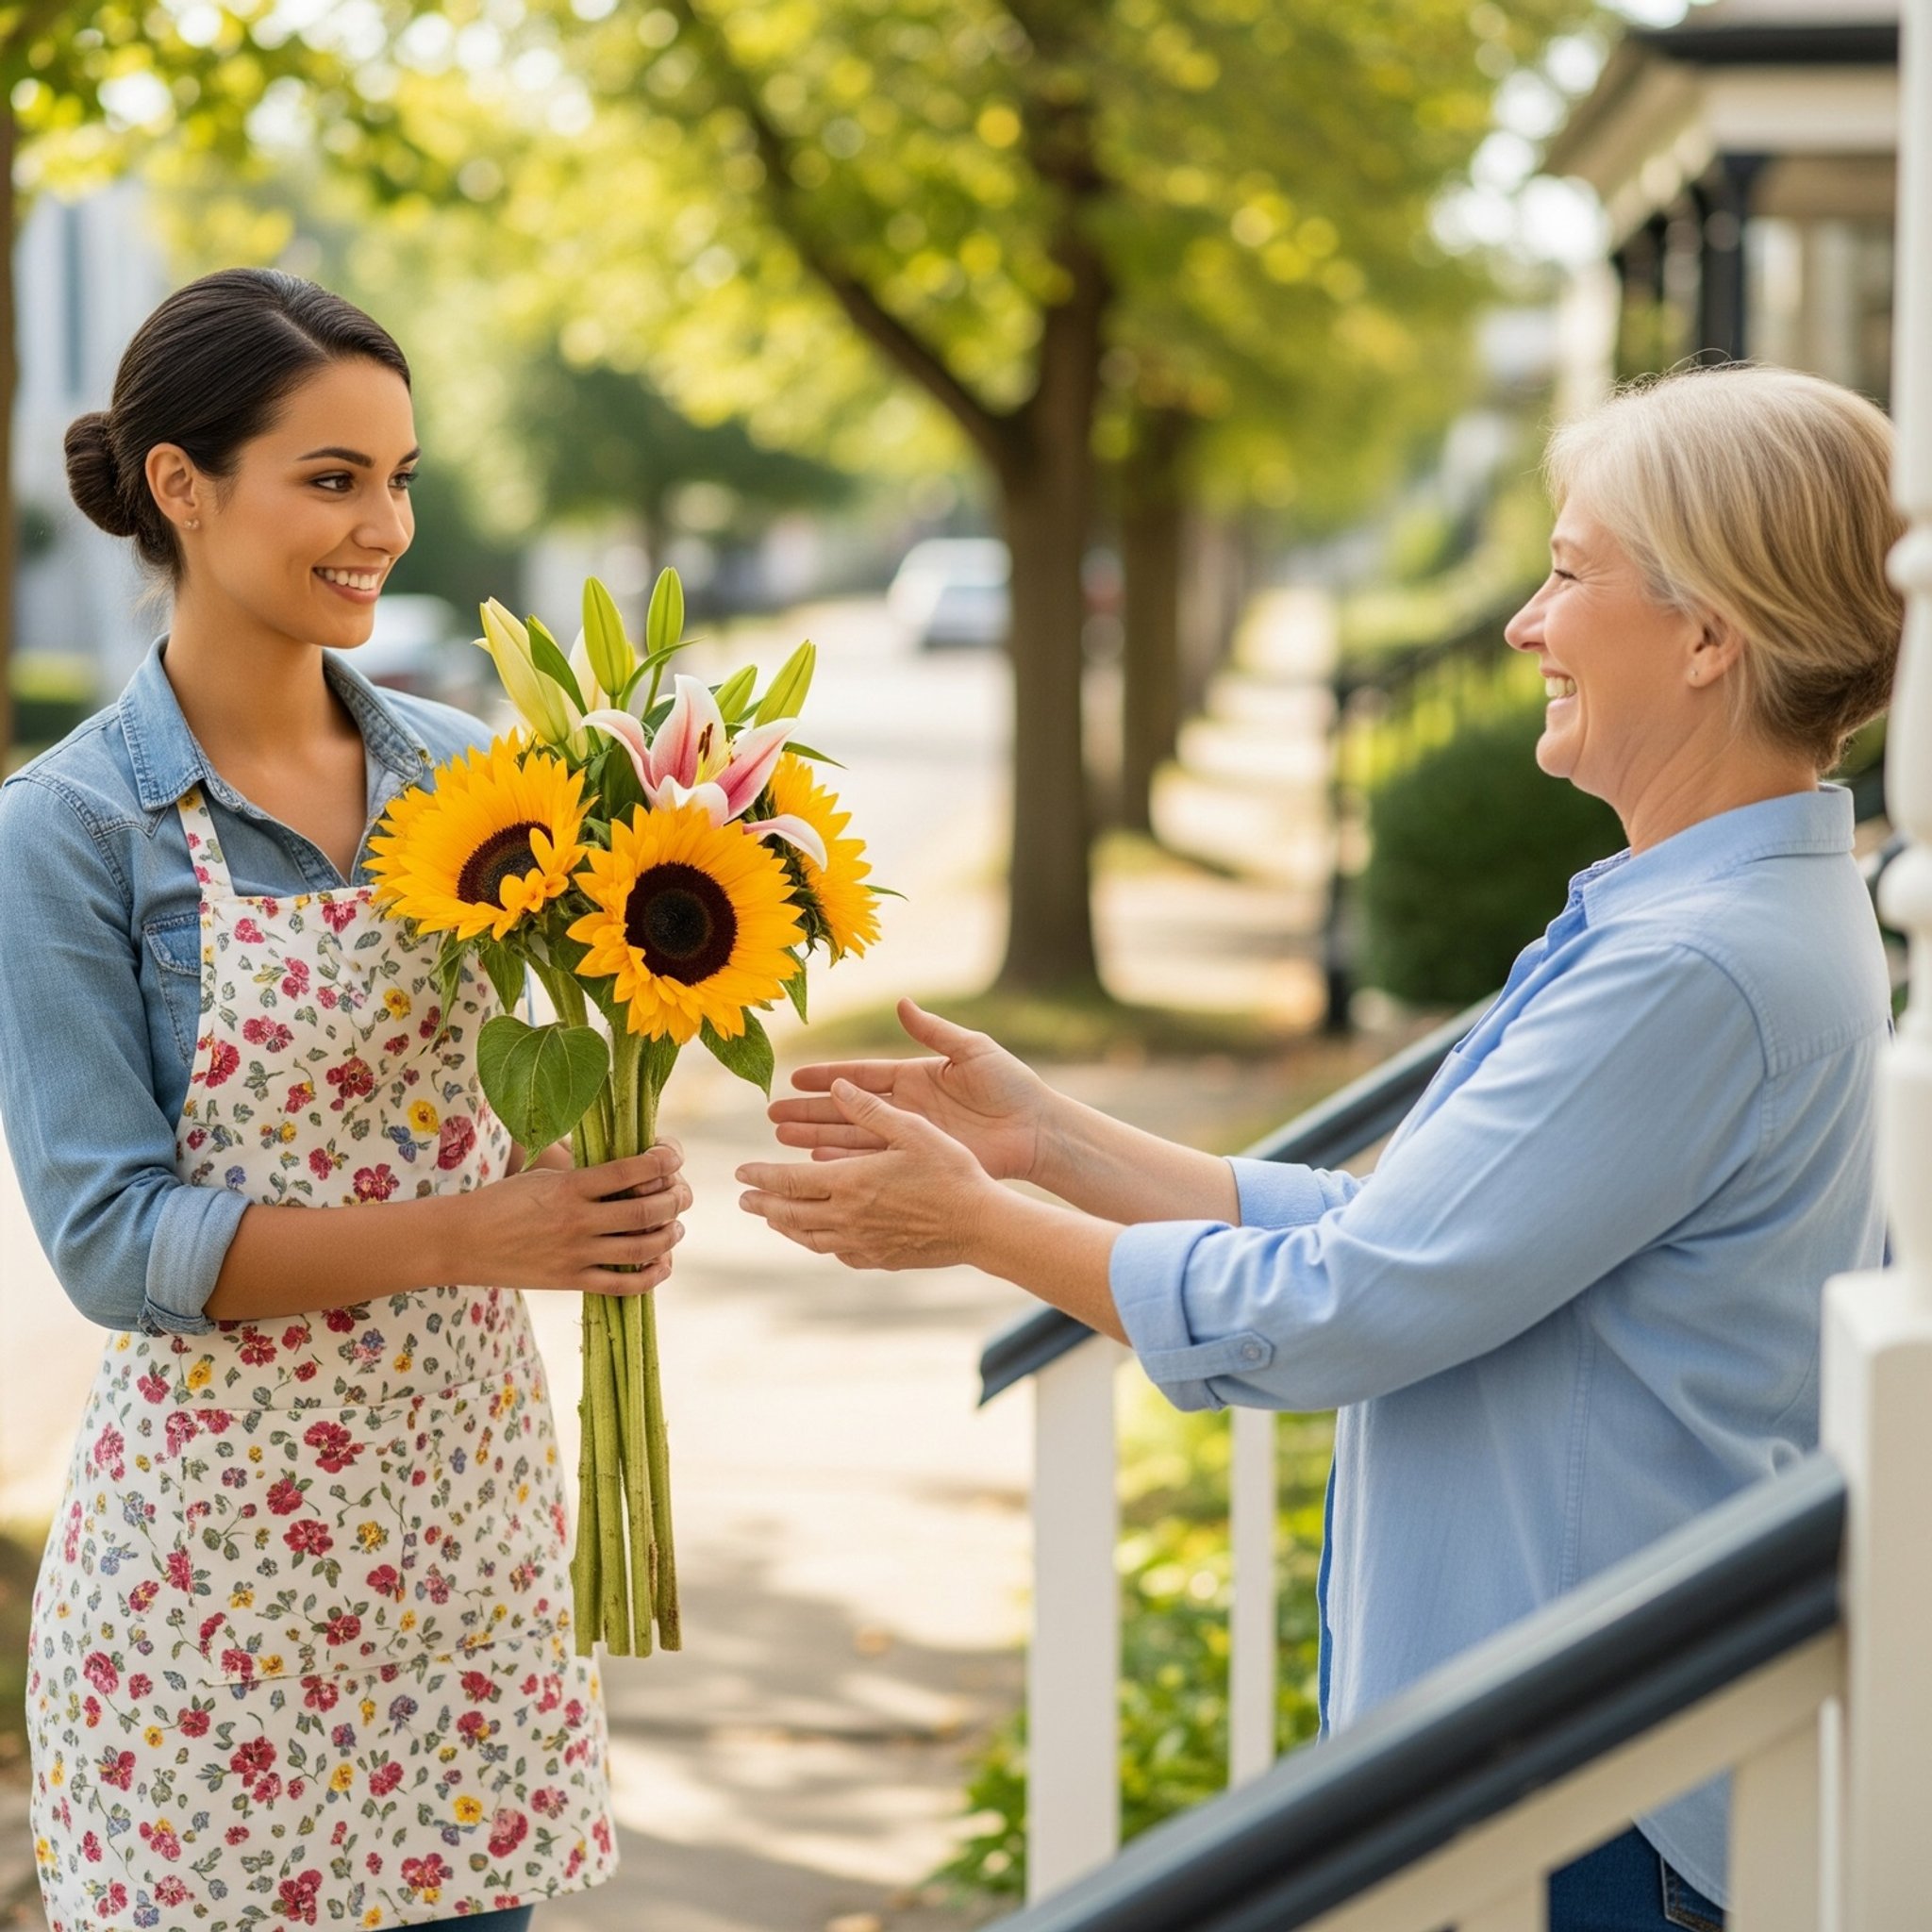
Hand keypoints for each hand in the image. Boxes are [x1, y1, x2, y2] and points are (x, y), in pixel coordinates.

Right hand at [455, 1140, 690, 1293]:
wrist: (461, 1241)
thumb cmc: (503, 1200)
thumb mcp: (543, 1174)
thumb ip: (584, 1173)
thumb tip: (632, 1166)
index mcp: (570, 1186)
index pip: (632, 1169)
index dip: (664, 1162)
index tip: (673, 1158)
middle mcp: (577, 1220)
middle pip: (647, 1209)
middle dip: (676, 1201)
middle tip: (681, 1196)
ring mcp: (575, 1254)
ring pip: (643, 1247)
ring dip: (670, 1235)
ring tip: (675, 1228)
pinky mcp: (570, 1281)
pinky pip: (624, 1284)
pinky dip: (652, 1275)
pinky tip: (662, 1263)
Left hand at [739, 1080, 995, 1270]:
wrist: (979, 1224)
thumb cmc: (951, 1171)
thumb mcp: (913, 1130)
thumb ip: (871, 1110)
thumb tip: (837, 1086)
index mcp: (849, 1182)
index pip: (788, 1181)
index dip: (761, 1177)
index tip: (741, 1173)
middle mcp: (847, 1217)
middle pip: (789, 1213)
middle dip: (763, 1204)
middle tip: (744, 1199)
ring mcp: (861, 1242)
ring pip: (808, 1237)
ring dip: (784, 1226)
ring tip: (772, 1218)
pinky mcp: (878, 1258)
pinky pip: (835, 1252)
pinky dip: (816, 1243)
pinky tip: (817, 1237)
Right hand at [769, 998, 1048, 1181]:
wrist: (1038, 1129)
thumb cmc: (1011, 1085)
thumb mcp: (971, 1050)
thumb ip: (933, 1031)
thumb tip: (900, 1002)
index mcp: (914, 1076)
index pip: (861, 1076)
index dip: (827, 1078)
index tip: (794, 1079)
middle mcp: (906, 1107)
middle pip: (848, 1108)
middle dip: (810, 1111)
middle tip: (773, 1116)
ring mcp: (911, 1136)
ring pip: (854, 1136)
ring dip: (819, 1137)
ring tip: (784, 1140)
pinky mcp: (922, 1160)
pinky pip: (877, 1161)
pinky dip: (848, 1161)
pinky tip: (820, 1161)